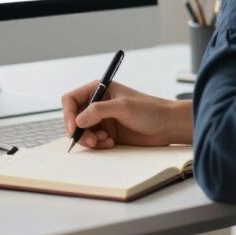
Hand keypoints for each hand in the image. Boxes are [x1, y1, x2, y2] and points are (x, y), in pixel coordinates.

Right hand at [61, 80, 191, 149]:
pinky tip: (111, 143)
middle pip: (74, 118)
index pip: (71, 99)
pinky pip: (93, 141)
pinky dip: (98, 145)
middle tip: (92, 141)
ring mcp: (102, 119)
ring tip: (105, 142)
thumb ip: (98, 111)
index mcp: (99, 89)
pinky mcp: (108, 133)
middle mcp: (97, 104)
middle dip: (79, 131)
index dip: (68, 114)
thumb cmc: (150, 110)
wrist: (167, 125)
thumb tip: (77, 120)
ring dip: (90, 139)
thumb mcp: (123, 107)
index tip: (73, 128)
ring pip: (82, 132)